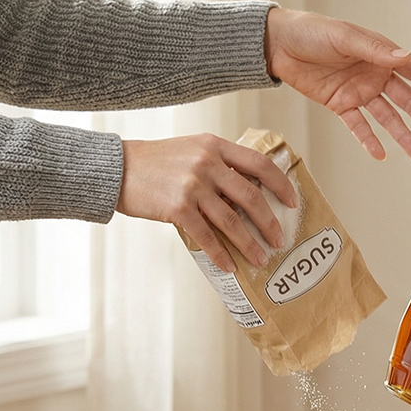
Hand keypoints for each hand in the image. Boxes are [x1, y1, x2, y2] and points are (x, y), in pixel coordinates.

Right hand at [116, 134, 297, 271]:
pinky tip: (229, 265)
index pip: (259, 164)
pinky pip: (207, 236)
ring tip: (260, 259)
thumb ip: (219, 163)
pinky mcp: (177, 208)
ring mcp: (192, 186)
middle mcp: (207, 163)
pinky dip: (221, 254)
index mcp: (215, 145)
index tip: (293, 202)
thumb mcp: (192, 149)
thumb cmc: (156, 161)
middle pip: (251, 196)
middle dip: (270, 222)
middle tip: (279, 239)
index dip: (281, 184)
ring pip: (232, 220)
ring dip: (249, 243)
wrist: (117, 168)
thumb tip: (250, 192)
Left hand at [264, 7, 410, 160]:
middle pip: (408, 101)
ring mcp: (359, 91)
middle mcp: (375, 74)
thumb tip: (406, 58)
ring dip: (403, 136)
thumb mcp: (344, 37)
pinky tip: (380, 154)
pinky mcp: (339, 104)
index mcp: (382, 54)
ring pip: (387, 118)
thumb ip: (375, 51)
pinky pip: (358, 126)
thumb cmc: (312, 31)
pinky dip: (368, 140)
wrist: (278, 44)